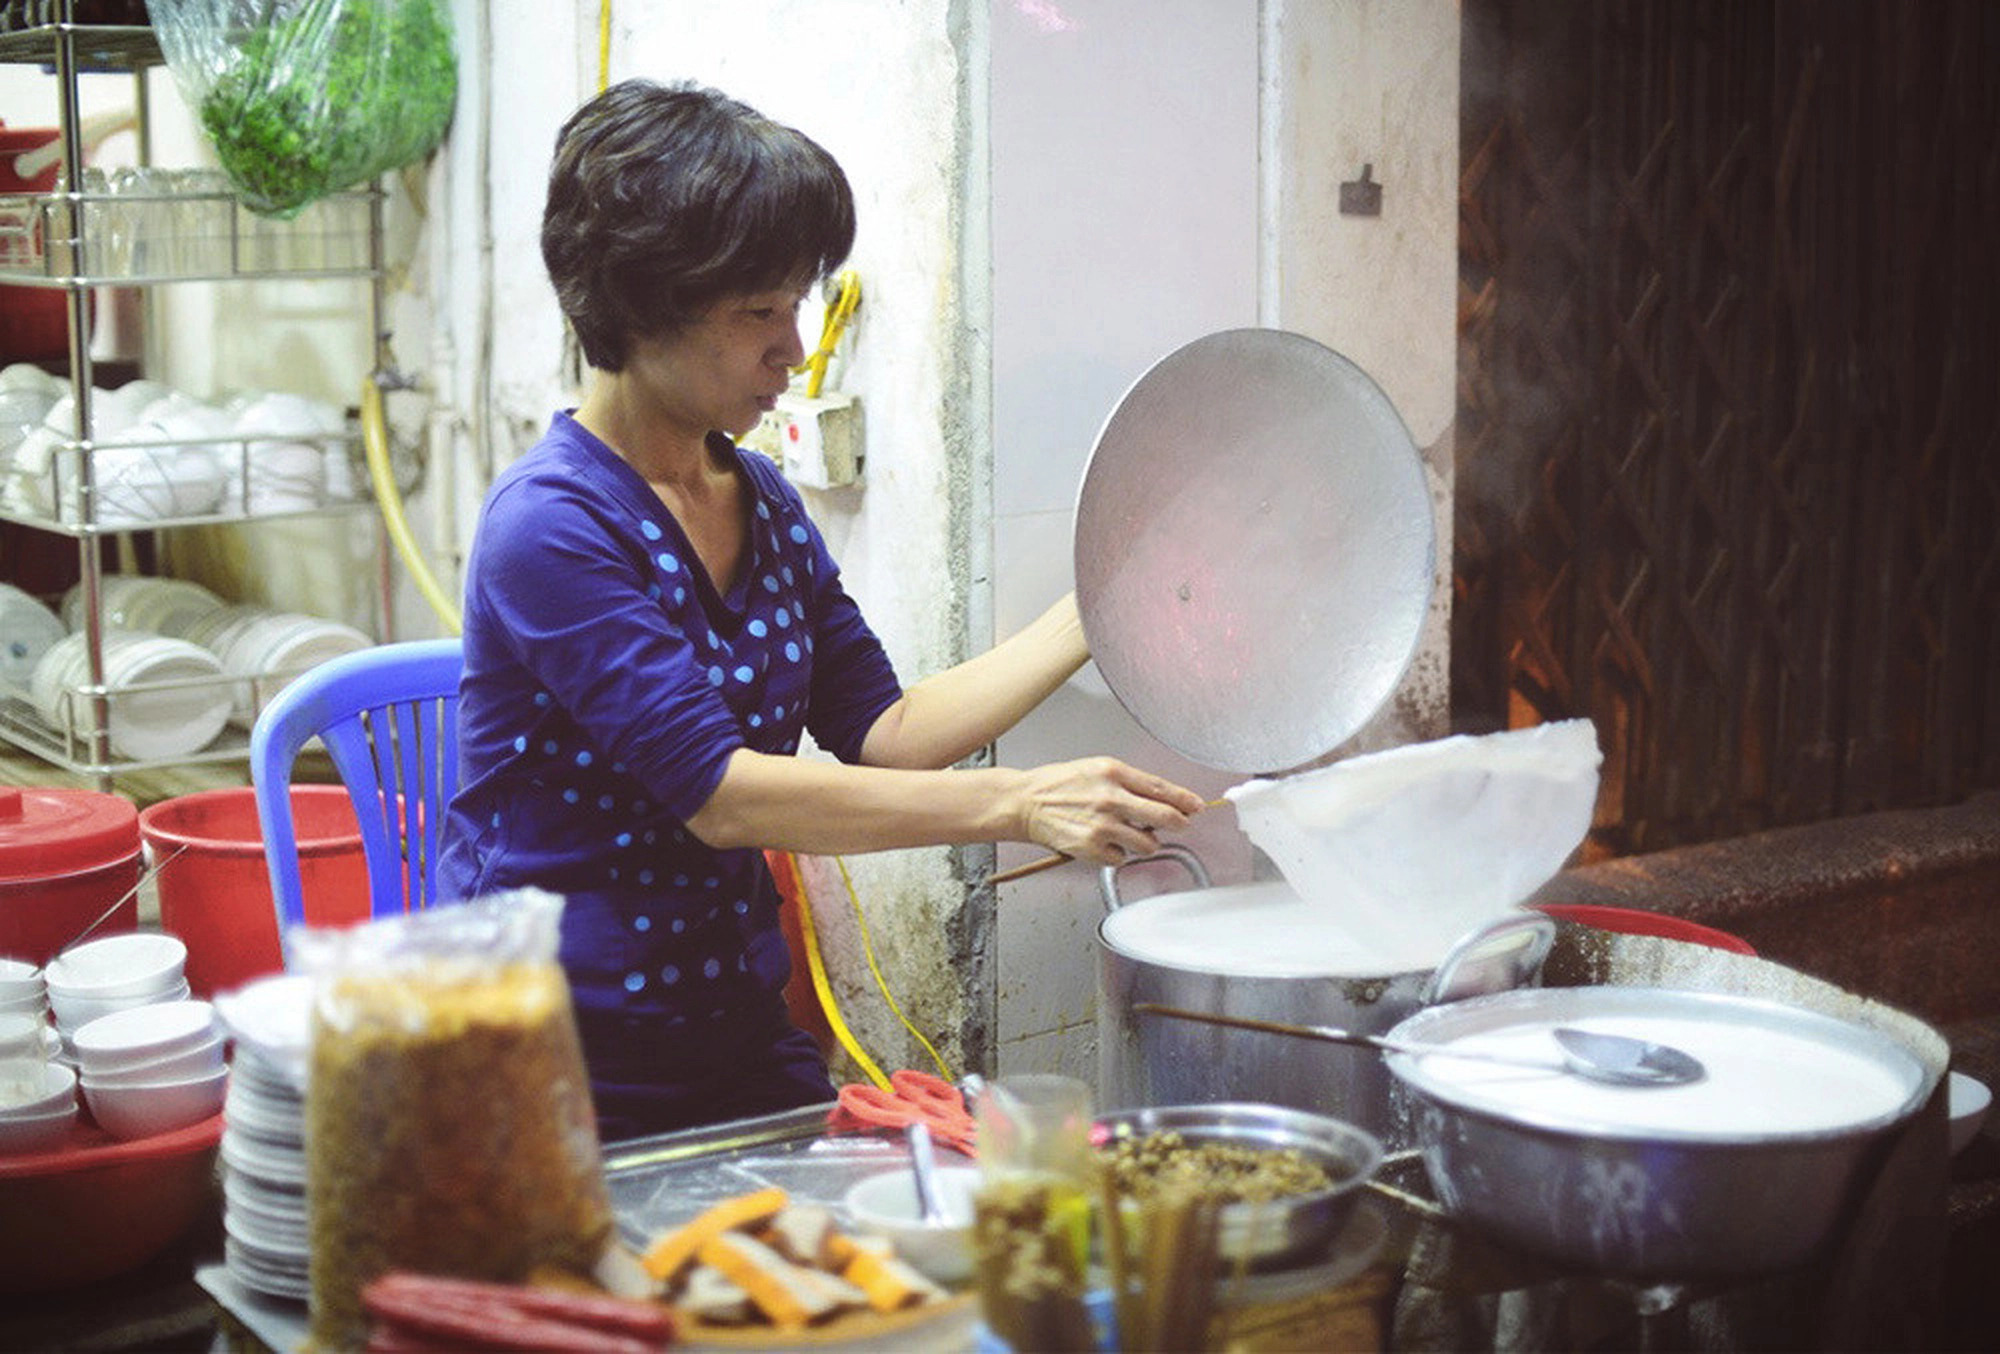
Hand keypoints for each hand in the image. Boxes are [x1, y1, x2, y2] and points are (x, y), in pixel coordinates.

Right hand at [1015, 756, 1205, 864]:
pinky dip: (1117, 853)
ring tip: (1128, 834)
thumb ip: (1130, 782)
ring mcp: (1102, 825)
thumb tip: (1163, 799)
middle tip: (1180, 825)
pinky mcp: (1091, 848)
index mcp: (1113, 772)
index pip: (1162, 788)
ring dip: (1145, 842)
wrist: (1025, 803)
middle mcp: (1110, 798)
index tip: (1197, 807)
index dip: (1185, 800)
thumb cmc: (1059, 785)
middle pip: (1165, 817)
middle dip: (1179, 823)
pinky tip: (1103, 842)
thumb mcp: (1097, 769)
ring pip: (1148, 844)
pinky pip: (1121, 858)